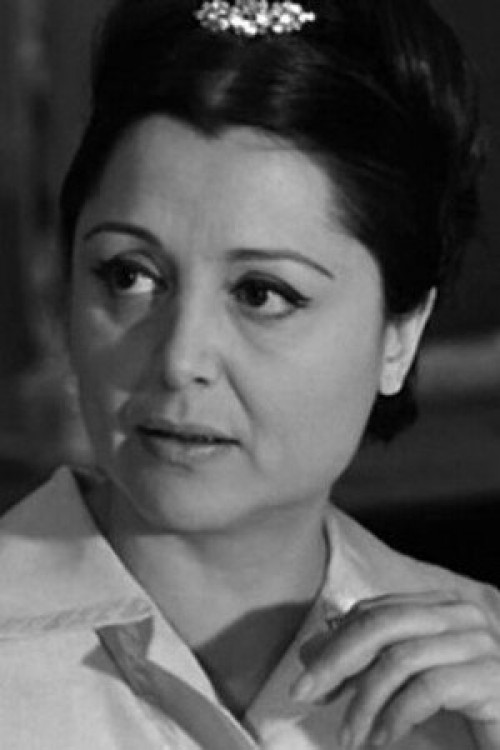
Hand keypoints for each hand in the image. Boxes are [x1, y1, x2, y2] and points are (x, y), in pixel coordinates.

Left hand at [291, 590, 499, 748]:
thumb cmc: (464, 706)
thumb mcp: (409, 679)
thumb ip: (369, 661)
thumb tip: (310, 653)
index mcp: (439, 604)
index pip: (374, 612)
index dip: (334, 643)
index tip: (305, 679)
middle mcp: (461, 613)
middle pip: (381, 625)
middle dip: (336, 661)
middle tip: (305, 694)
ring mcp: (480, 642)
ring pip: (401, 659)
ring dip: (364, 702)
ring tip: (348, 737)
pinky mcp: (492, 677)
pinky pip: (429, 689)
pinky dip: (397, 716)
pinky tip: (381, 739)